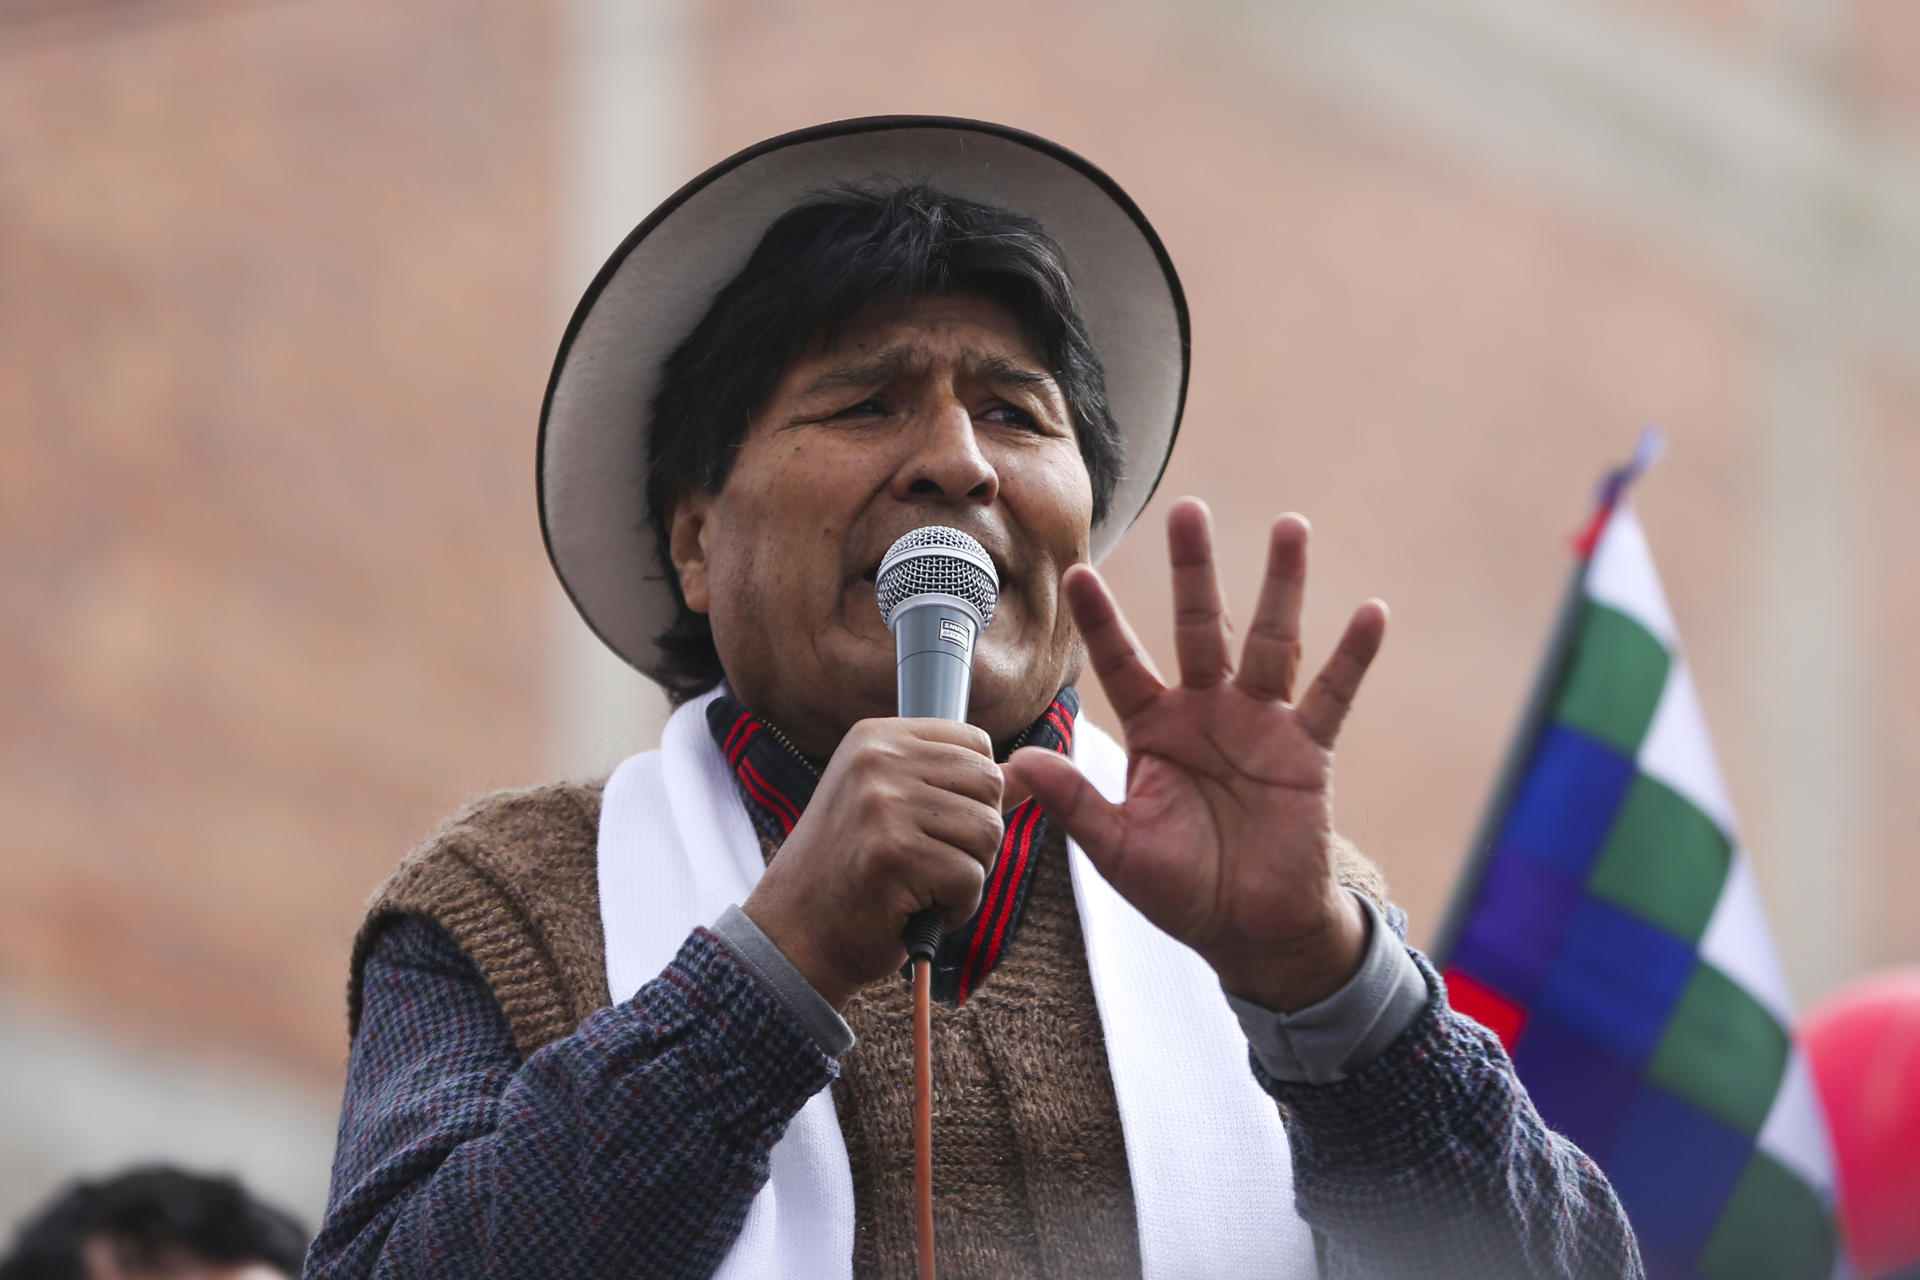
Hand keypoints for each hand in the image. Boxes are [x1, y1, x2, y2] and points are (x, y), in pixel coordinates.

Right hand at [742, 718, 1003, 1010]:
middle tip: (929, 863)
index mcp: (877, 736)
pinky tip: (916, 910)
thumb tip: (1036, 771)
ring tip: (919, 886)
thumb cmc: (854, 873)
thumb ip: (962, 786)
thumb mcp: (899, 808)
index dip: (973, 795)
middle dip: (976, 836)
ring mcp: (882, 804)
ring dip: (967, 875)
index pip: (977, 743)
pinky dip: (956, 908)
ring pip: (988, 833)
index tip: (933, 825)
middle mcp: (877, 759)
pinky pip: (971, 879)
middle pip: (991, 785)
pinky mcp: (892, 854)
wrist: (794, 936)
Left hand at [1005, 499, 1386, 1012]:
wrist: (1251, 933)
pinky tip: (1370, 613)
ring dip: (1281, 586)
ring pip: (1269, 642)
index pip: (1123, 662)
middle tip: (1188, 508)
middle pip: (1199, 626)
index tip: (1079, 571)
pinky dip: (1351, 657)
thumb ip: (1074, 802)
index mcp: (1154, 729)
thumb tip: (1013, 762)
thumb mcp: (1118, 848)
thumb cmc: (1181, 889)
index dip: (1103, 620)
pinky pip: (1332, 696)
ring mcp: (1260, 725)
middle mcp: (1206, 712)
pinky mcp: (1307, 751)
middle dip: (1193, 571)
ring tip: (1290, 527)